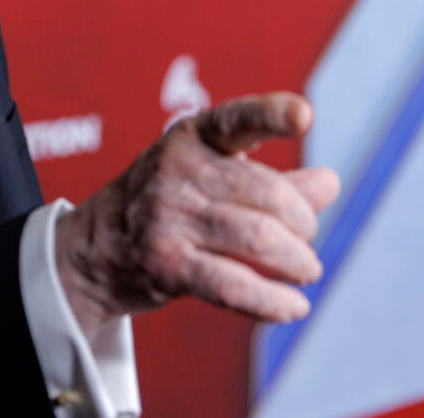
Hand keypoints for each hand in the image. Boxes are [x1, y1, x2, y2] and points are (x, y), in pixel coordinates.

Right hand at [53, 93, 339, 333]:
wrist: (94, 249)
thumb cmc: (167, 204)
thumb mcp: (212, 176)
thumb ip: (273, 180)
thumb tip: (329, 184)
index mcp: (192, 137)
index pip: (237, 119)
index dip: (272, 115)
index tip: (304, 116)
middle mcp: (176, 170)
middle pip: (269, 196)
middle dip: (303, 224)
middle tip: (306, 239)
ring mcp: (168, 217)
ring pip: (260, 240)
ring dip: (298, 263)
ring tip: (307, 271)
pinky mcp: (165, 264)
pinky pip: (234, 285)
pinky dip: (273, 301)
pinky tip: (294, 307)